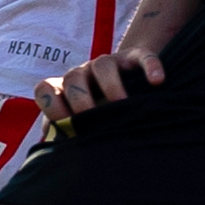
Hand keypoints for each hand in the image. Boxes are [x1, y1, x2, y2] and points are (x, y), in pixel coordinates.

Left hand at [38, 45, 163, 128]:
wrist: (129, 84)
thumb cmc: (98, 114)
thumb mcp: (80, 123)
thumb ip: (64, 132)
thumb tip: (54, 148)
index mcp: (65, 90)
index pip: (45, 89)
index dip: (51, 106)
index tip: (65, 127)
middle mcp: (83, 74)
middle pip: (73, 78)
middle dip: (81, 100)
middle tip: (93, 119)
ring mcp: (109, 63)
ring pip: (103, 65)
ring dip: (111, 84)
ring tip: (122, 105)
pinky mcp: (134, 57)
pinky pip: (142, 56)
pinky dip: (150, 66)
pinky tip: (158, 81)